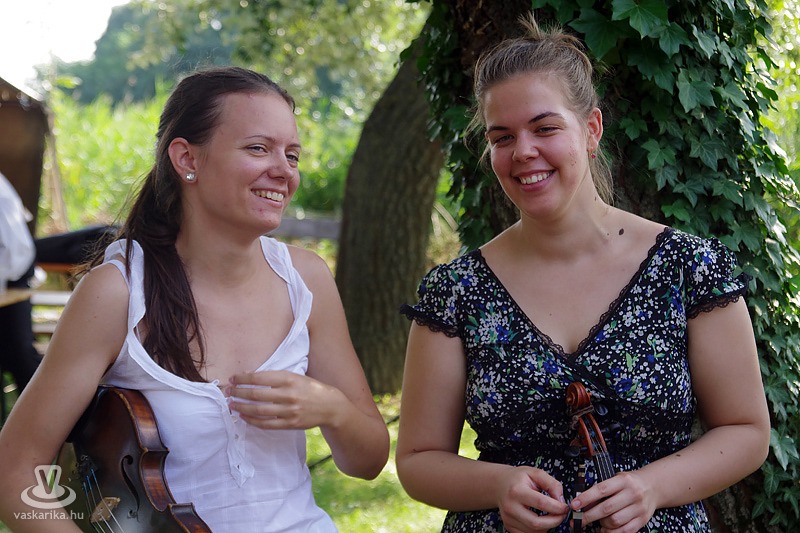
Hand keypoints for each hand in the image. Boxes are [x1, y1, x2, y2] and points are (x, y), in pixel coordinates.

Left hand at [227, 370, 344, 429]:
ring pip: (259, 410)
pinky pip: (266, 424)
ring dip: (242, 407)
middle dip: (238, 392)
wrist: (331, 406)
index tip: (232, 379)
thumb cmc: (310, 388)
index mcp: (289, 378)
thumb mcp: (296, 376)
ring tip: (232, 404)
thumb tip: (249, 375)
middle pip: (256, 394)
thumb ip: (275, 377)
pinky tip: (244, 416)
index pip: (259, 378)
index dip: (242, 378)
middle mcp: (289, 394)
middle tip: (227, 392)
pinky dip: (252, 420)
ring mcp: (289, 411)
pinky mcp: (290, 424)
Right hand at [496, 466, 569, 532]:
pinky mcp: (509, 526)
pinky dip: (539, 530)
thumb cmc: (517, 479)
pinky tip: (541, 519)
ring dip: (548, 526)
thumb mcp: (535, 473)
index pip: (541, 503)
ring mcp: (509, 518)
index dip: (557, 507)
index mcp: (517, 491)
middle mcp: (511, 506)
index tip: (565, 507)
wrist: (500, 484)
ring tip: (551, 516)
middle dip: (555, 521)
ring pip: (534, 531)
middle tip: (561, 515)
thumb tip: (562, 500)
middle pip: (536, 523)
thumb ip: (552, 484)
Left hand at [571, 471, 656, 532]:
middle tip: (579, 519)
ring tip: (597, 521)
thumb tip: (583, 503)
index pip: (601, 489)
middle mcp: (632, 494)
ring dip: (602, 524)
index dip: (586, 498)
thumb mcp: (616, 479)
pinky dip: (612, 532)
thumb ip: (602, 490)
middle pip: (607, 508)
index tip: (574, 505)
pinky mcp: (642, 520)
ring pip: (615, 521)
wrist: (653, 487)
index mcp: (623, 481)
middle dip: (589, 515)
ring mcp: (638, 508)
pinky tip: (605, 529)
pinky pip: (625, 531)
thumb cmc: (630, 483)